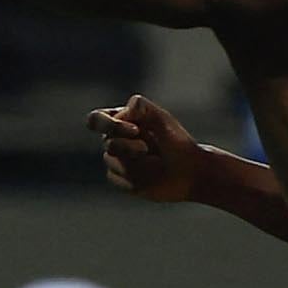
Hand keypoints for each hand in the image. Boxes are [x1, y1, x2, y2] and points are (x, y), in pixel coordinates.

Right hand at [88, 95, 202, 203]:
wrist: (190, 172)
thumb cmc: (177, 143)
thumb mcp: (163, 120)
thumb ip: (143, 108)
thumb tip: (125, 109)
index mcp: (121, 120)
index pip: (97, 120)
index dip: (109, 125)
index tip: (135, 130)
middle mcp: (115, 139)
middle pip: (107, 142)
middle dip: (129, 146)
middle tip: (147, 149)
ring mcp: (117, 160)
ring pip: (111, 161)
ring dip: (134, 162)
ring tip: (155, 163)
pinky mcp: (121, 178)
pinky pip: (115, 177)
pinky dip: (132, 176)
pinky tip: (149, 177)